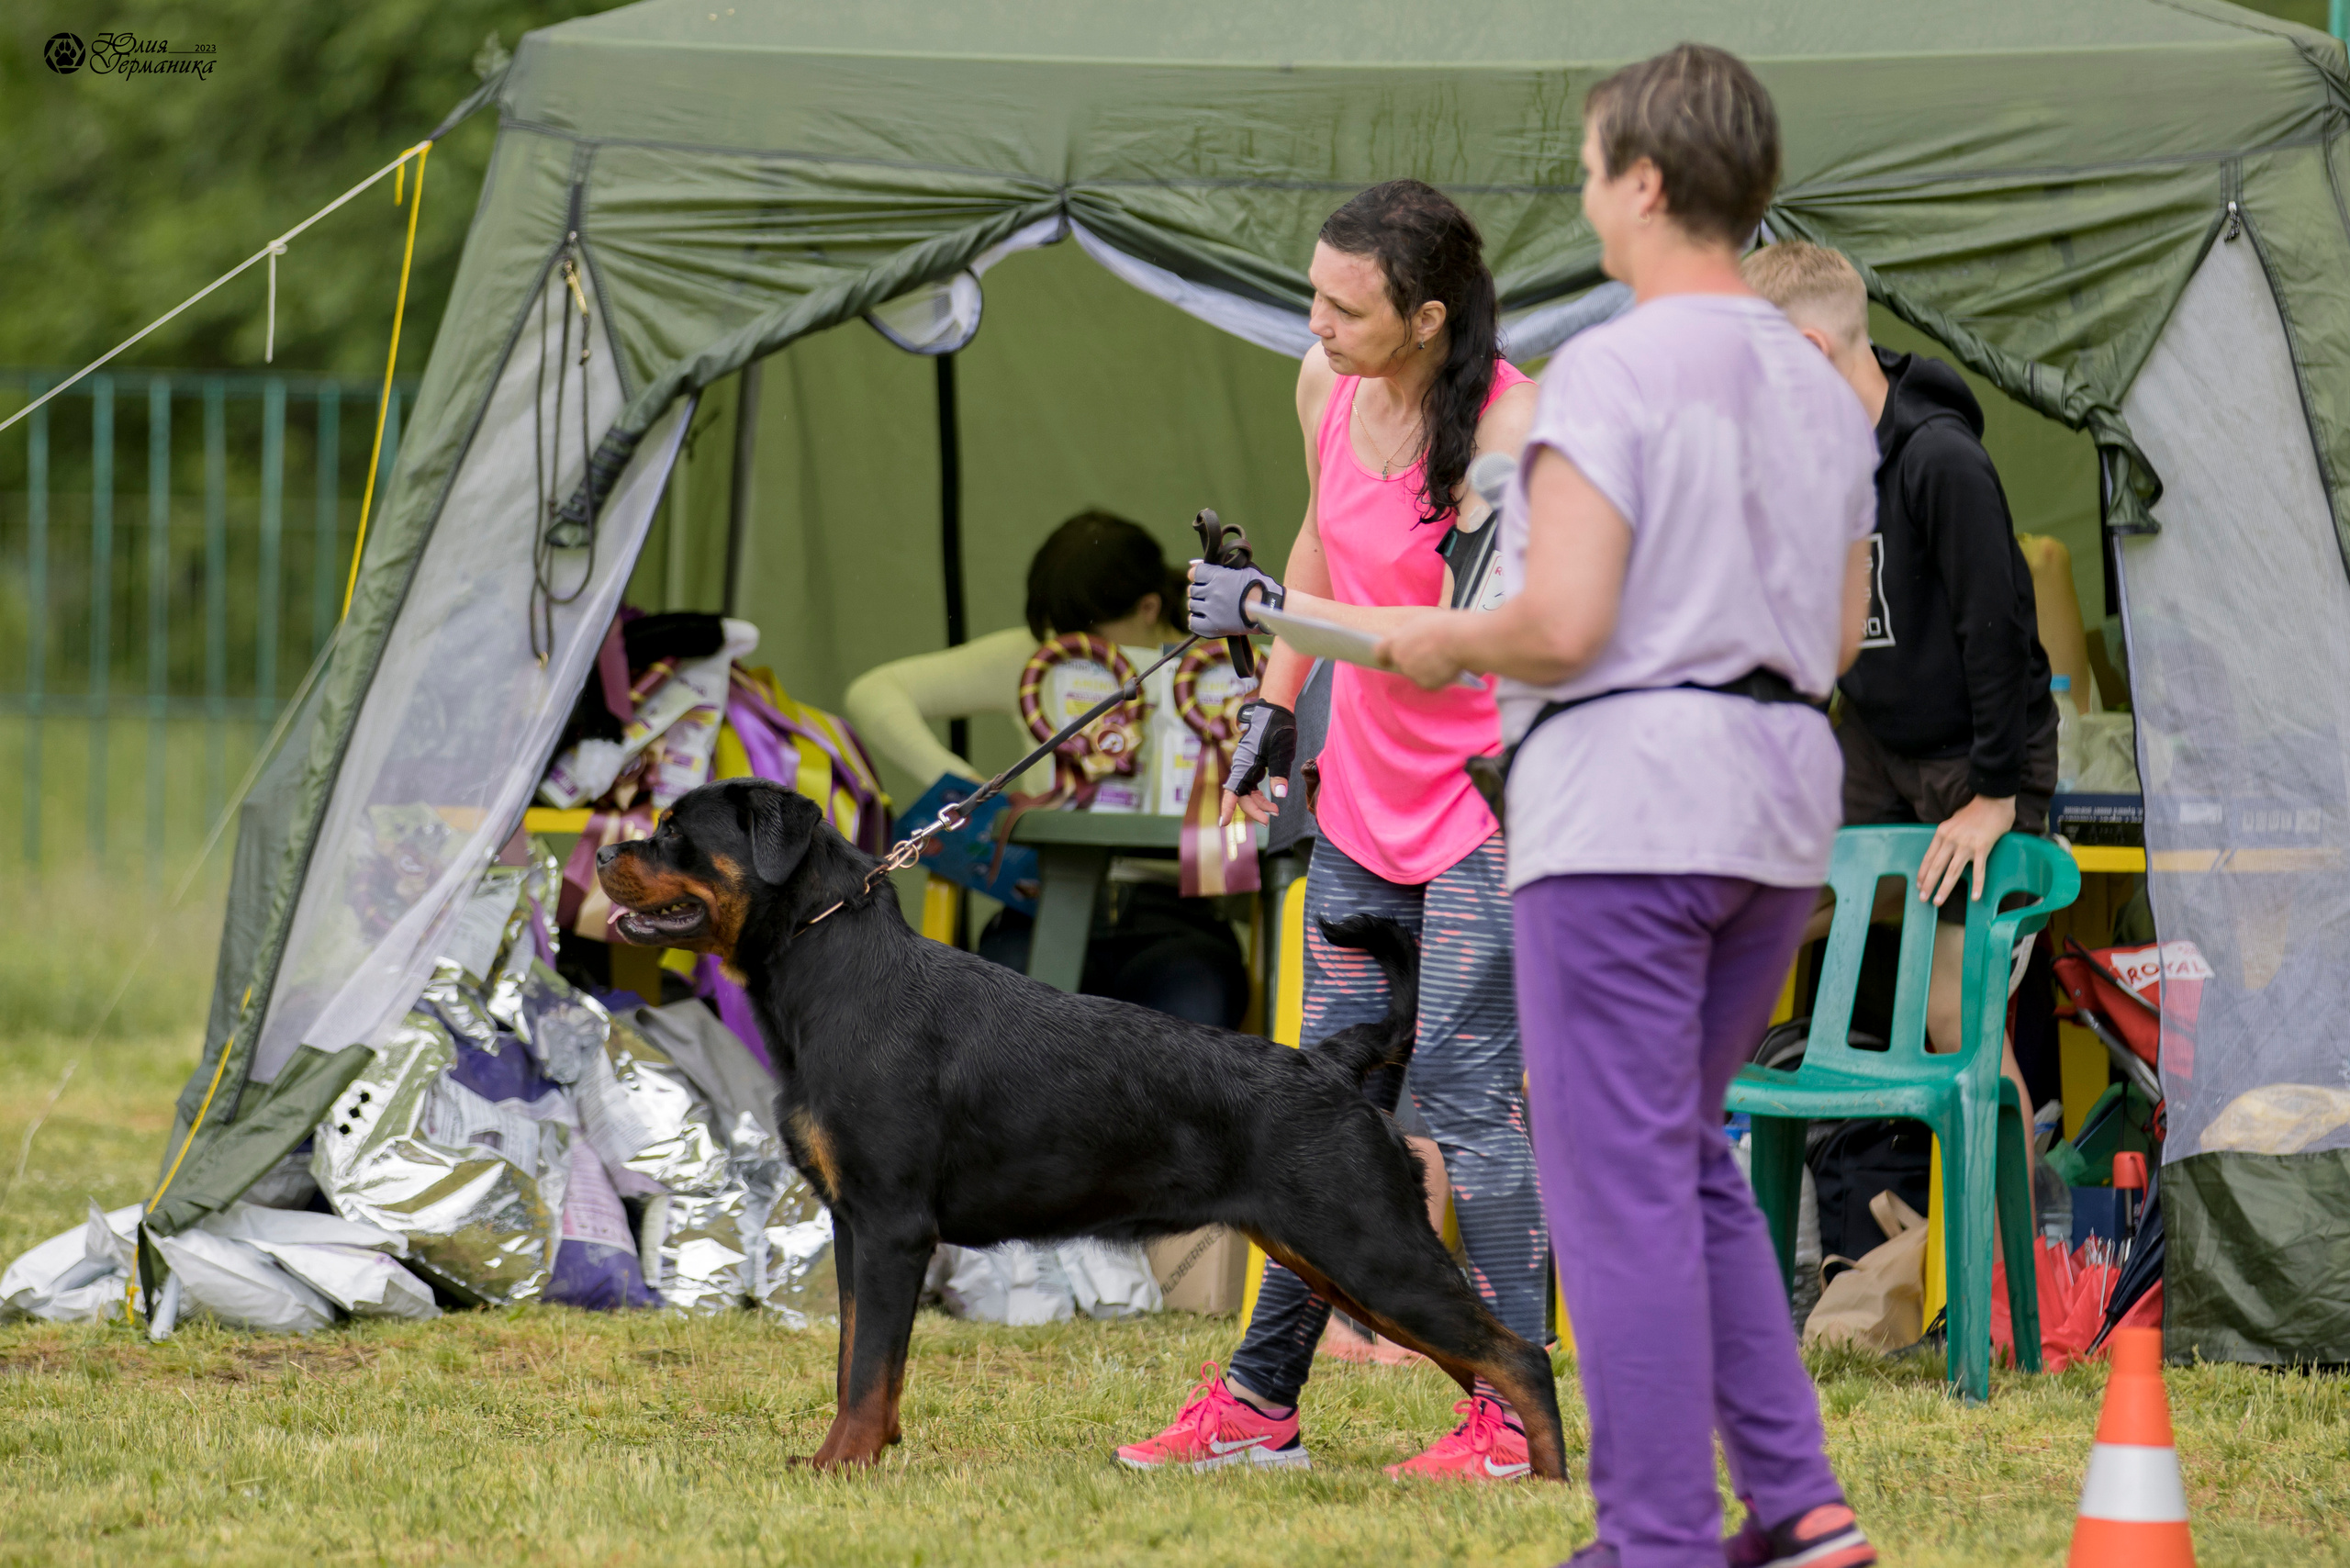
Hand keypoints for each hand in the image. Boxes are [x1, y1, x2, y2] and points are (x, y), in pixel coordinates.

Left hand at [1188, 560, 1284, 637]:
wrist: (1270, 608)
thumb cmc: (1260, 586)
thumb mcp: (1243, 568)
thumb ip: (1222, 565)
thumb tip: (1196, 563)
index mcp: (1219, 576)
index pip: (1194, 573)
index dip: (1196, 575)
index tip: (1202, 578)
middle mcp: (1213, 592)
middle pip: (1192, 590)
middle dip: (1200, 591)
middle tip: (1210, 595)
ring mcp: (1212, 610)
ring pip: (1192, 605)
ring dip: (1199, 605)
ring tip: (1210, 607)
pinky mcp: (1213, 626)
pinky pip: (1193, 622)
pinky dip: (1196, 620)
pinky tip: (1205, 618)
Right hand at [1218, 700, 1294, 825]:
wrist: (1274, 710)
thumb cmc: (1277, 728)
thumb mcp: (1282, 750)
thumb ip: (1280, 773)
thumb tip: (1280, 795)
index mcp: (1245, 763)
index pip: (1233, 790)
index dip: (1228, 807)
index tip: (1223, 823)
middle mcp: (1242, 766)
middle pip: (1242, 795)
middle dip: (1253, 810)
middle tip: (1269, 821)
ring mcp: (1247, 766)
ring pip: (1247, 792)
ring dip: (1259, 804)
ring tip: (1275, 812)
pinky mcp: (1253, 765)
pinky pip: (1252, 786)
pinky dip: (1261, 796)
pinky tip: (1272, 802)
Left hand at [1376, 610, 1469, 691]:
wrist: (1462, 640)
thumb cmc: (1444, 625)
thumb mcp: (1421, 621)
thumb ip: (1409, 632)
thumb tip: (1408, 638)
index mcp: (1395, 640)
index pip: (1380, 652)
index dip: (1384, 656)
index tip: (1386, 660)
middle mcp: (1400, 658)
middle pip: (1402, 663)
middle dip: (1413, 661)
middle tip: (1430, 654)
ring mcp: (1412, 673)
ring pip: (1417, 674)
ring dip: (1426, 669)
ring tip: (1444, 658)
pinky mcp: (1425, 684)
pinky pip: (1431, 682)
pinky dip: (1438, 678)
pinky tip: (1448, 667)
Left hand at [1919, 793, 2016, 907]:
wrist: (1993, 800)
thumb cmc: (1974, 811)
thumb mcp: (1953, 821)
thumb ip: (1947, 836)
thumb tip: (1942, 851)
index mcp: (1941, 833)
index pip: (1928, 858)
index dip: (1922, 873)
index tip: (1919, 885)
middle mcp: (1950, 840)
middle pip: (1936, 867)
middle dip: (1928, 885)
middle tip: (1922, 899)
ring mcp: (1966, 845)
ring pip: (1952, 872)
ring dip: (1944, 888)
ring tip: (1938, 901)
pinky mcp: (1982, 848)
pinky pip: (1978, 870)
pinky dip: (1977, 885)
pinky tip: (1974, 897)